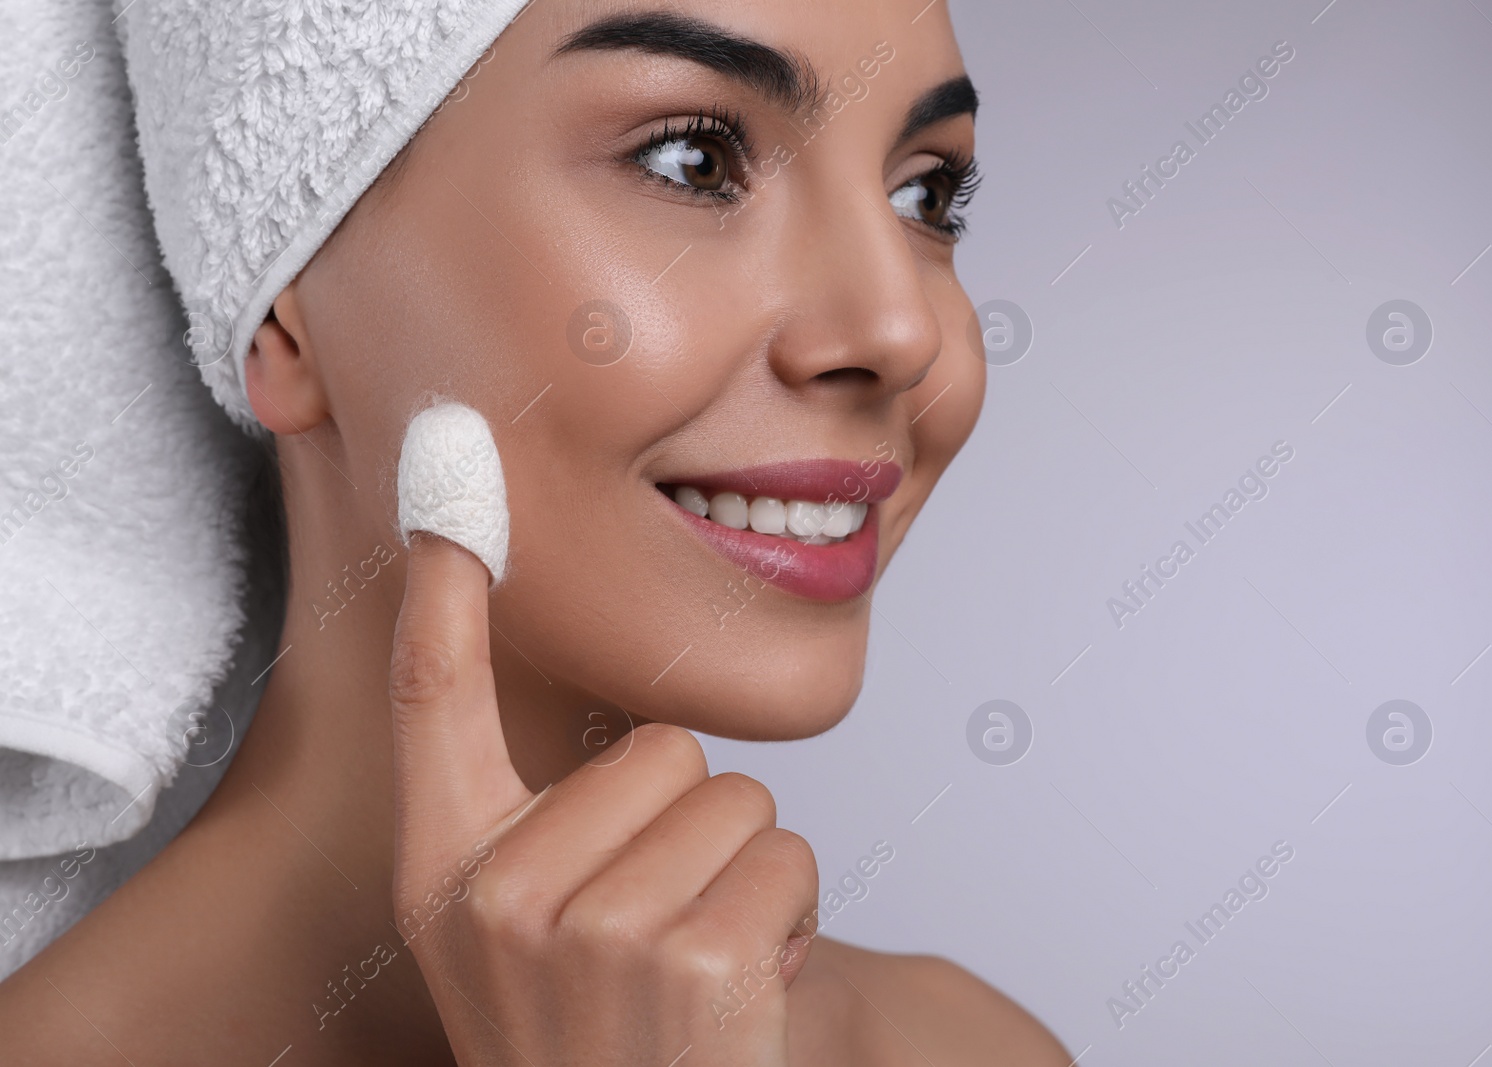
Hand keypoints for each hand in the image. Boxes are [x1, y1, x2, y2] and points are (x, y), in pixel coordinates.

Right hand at [388, 536, 818, 1065]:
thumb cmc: (594, 1038)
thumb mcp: (519, 941)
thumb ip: (538, 829)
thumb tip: (621, 728)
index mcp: (447, 876)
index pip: (435, 706)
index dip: (442, 592)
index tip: (446, 479)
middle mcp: (502, 897)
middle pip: (659, 748)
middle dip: (687, 827)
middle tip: (658, 934)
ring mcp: (594, 929)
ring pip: (736, 797)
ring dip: (742, 875)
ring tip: (696, 968)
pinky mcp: (695, 954)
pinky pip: (787, 854)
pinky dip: (788, 914)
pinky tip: (743, 988)